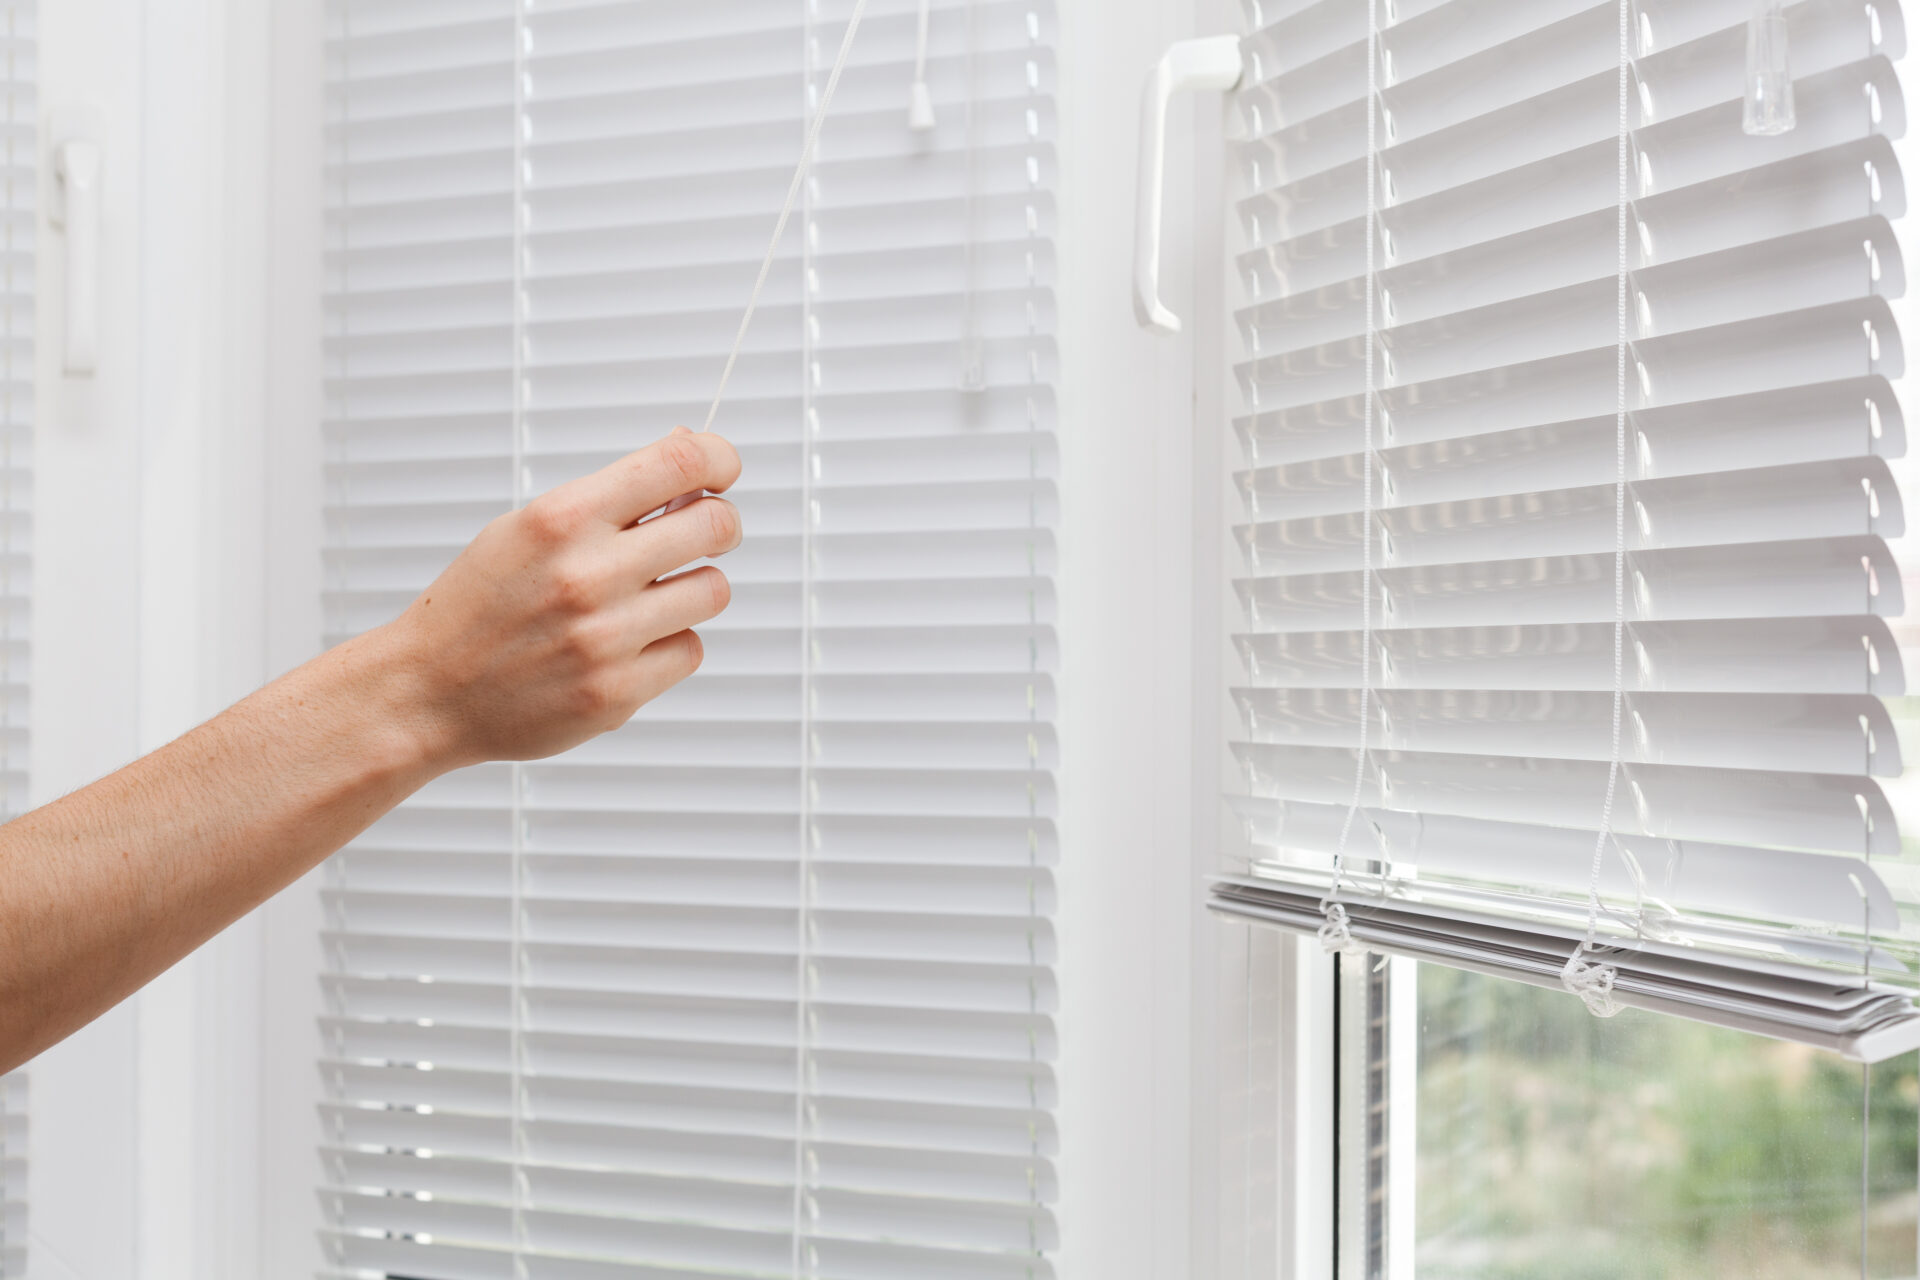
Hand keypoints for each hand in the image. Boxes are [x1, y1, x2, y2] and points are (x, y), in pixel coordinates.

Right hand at [376, 428, 741, 769]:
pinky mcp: (618, 693)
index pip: (676, 463)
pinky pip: (690, 649)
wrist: (428, 692)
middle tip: (705, 532)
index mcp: (561, 518)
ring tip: (656, 594)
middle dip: (720, 524)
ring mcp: (604, 638)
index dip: (717, 457)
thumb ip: (610, 495)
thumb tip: (688, 450)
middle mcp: (586, 574)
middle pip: (715, 526)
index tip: (722, 468)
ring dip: (695, 588)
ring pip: (714, 591)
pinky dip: (671, 643)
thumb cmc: (481, 604)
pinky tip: (631, 643)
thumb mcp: (528, 527)